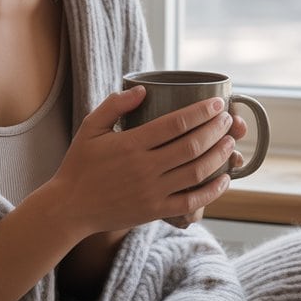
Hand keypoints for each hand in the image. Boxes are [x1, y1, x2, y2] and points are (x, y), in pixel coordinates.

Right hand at [50, 86, 238, 236]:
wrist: (71, 207)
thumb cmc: (81, 164)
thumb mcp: (90, 127)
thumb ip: (115, 105)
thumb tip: (143, 90)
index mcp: (131, 144)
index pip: (176, 123)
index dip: (201, 112)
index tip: (217, 104)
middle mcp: (145, 167)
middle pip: (192, 146)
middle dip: (216, 130)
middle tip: (228, 120)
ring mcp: (152, 191)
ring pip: (196, 172)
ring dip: (218, 155)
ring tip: (230, 142)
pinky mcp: (155, 211)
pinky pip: (191, 202)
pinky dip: (212, 191)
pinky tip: (224, 179)